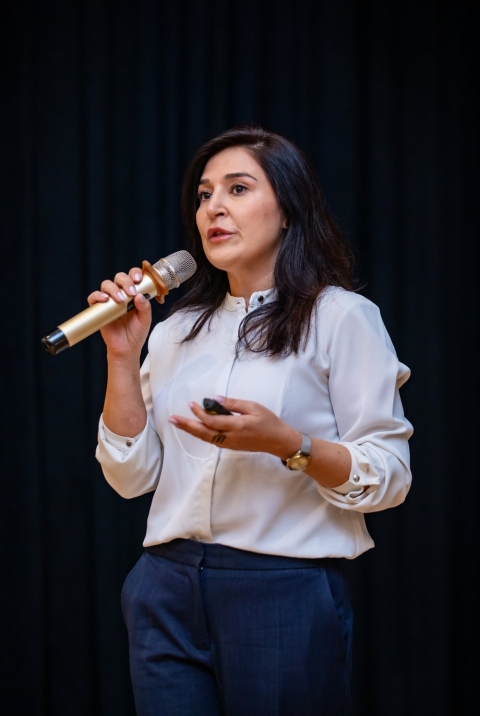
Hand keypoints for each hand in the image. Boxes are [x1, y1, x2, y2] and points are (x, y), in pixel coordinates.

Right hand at [87, 267, 151, 356]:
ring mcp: (109, 301)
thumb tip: (140, 295)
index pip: (132, 276)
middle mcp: (121, 294)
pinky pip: (93, 298)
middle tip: (131, 292)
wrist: (127, 348)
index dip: (135, 274)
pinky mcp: (99, 309)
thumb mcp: (145, 319)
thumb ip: (145, 307)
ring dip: (113, 289)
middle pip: (119, 277)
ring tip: (120, 299)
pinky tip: (105, 299)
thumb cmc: (137, 332)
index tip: (138, 280)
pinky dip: (97, 296)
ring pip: (106, 284)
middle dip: (125, 281)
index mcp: (133, 294)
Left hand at [168, 396, 301, 458]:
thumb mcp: (253, 407)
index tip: (192, 403)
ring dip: (190, 430)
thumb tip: (215, 399)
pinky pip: (211, 440)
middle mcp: (230, 437)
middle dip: (186, 425)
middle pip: (203, 432)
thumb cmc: (268, 421)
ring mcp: (229, 444)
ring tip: (178, 423)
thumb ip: (233, 404)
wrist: (277, 441)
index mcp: (237, 426)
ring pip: (205, 438)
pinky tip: (194, 428)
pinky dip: (200, 434)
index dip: (200, 413)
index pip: (212, 421)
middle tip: (172, 419)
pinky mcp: (229, 446)